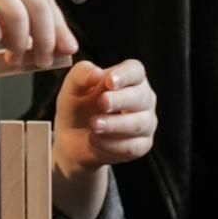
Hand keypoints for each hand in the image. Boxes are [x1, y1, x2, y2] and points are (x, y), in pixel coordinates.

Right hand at [0, 0, 75, 68]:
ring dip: (19, 45)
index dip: (60, 28)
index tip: (67, 50)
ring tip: (13, 59)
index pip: (48, 0)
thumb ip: (19, 8)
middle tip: (43, 62)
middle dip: (46, 41)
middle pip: (39, 9)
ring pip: (17, 18)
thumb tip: (45, 42)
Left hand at [51, 56, 155, 179]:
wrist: (71, 139)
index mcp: (129, 78)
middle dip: (120, 100)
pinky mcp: (141, 146)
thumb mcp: (72, 87)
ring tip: (93, 125)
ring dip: (115, 124)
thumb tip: (96, 72)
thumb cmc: (77, 106)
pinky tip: (94, 140)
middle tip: (102, 103)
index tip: (109, 81)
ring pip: (139, 124)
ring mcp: (146, 123)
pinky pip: (133, 147)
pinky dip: (112, 144)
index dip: (125, 75)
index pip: (136, 71)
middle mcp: (143, 98)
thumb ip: (81, 74)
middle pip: (142, 96)